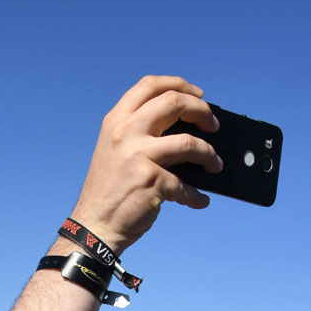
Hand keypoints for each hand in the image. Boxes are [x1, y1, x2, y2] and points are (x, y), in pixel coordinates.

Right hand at [71, 74, 222, 252]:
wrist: (95, 225)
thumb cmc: (108, 191)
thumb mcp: (114, 150)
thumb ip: (138, 132)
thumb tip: (182, 126)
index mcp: (116, 121)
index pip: (150, 85)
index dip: (179, 84)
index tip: (198, 95)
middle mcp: (125, 132)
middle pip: (174, 103)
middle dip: (202, 111)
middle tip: (213, 125)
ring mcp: (138, 155)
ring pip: (189, 142)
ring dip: (209, 154)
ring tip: (215, 164)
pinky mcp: (151, 180)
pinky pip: (185, 185)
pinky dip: (196, 195)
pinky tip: (199, 200)